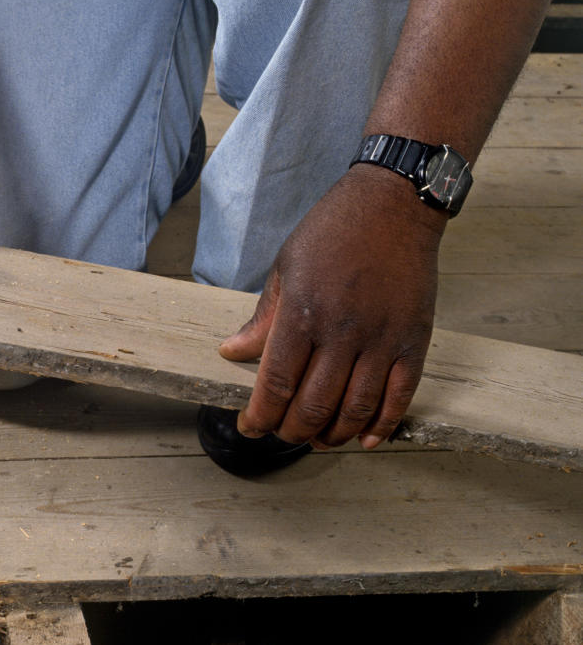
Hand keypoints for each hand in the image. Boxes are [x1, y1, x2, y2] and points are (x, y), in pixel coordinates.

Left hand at [219, 166, 445, 449]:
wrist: (394, 204)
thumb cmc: (332, 231)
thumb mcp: (284, 268)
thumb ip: (262, 318)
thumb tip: (232, 352)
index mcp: (302, 314)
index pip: (276, 384)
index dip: (260, 416)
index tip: (250, 426)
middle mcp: (341, 332)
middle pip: (313, 405)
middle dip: (291, 430)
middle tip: (281, 434)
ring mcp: (380, 339)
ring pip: (354, 409)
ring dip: (332, 435)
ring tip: (317, 440)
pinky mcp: (413, 341)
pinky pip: (398, 396)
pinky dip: (381, 425)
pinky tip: (365, 439)